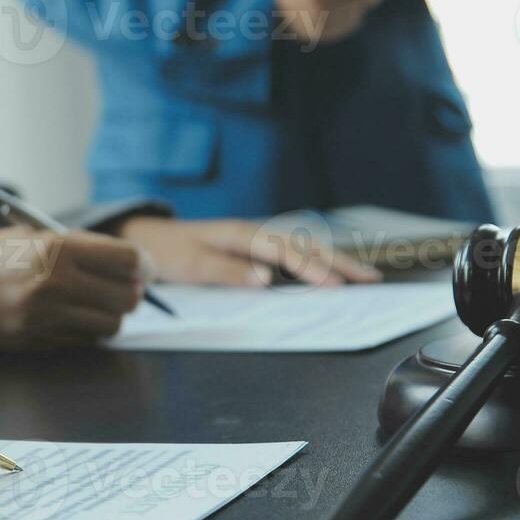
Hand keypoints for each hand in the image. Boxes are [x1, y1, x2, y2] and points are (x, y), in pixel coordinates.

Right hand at [0, 227, 146, 349]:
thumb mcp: (31, 236)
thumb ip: (79, 249)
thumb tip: (128, 264)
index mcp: (56, 248)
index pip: (128, 261)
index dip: (142, 264)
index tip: (141, 266)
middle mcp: (55, 285)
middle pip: (126, 298)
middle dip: (129, 292)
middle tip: (120, 284)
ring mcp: (45, 319)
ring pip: (110, 326)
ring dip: (108, 315)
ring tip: (89, 301)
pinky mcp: (36, 343)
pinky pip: (83, 342)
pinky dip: (84, 331)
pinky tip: (65, 316)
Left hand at [116, 218, 381, 287]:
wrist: (149, 240)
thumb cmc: (168, 253)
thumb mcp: (192, 265)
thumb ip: (227, 272)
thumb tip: (266, 278)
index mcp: (242, 235)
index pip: (287, 251)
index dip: (313, 268)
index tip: (337, 285)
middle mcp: (255, 234)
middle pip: (305, 247)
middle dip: (339, 262)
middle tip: (371, 280)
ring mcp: (257, 241)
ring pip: (304, 249)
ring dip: (334, 262)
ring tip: (364, 277)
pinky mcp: (255, 249)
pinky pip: (293, 255)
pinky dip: (317, 263)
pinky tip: (332, 274)